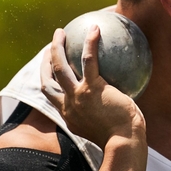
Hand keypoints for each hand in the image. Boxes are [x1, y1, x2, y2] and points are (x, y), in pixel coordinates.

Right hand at [41, 25, 145, 148]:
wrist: (124, 142)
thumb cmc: (123, 136)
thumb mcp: (106, 126)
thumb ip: (103, 111)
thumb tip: (115, 100)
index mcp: (69, 115)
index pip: (51, 95)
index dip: (46, 79)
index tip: (49, 67)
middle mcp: (68, 105)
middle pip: (49, 78)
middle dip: (46, 60)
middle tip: (50, 45)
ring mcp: (78, 96)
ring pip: (60, 67)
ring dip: (56, 47)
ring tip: (60, 32)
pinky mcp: (93, 87)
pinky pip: (89, 59)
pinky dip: (90, 42)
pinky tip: (95, 28)